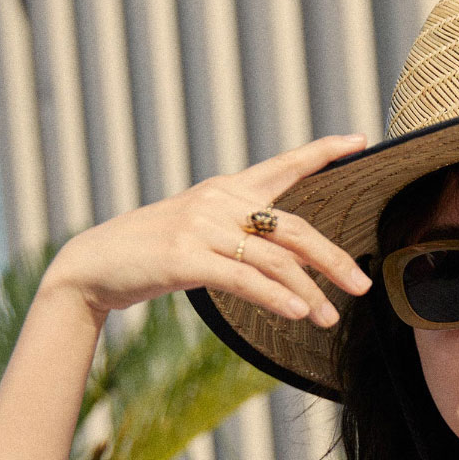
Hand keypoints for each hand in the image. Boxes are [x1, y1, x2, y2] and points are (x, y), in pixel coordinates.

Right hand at [42, 133, 372, 325]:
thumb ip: (247, 241)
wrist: (96, 264)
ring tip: (330, 319)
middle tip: (362, 286)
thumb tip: (297, 266)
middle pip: (294, 228)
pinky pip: (244, 279)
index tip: (359, 141)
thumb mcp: (205, 237)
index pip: (283, 166)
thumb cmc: (156, 254)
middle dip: (333, 259)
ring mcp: (201, 227)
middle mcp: (219, 202)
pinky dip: (276, 297)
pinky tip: (298, 313)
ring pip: (274, 260)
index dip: (322, 152)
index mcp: (228, 191)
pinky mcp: (185, 256)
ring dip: (308, 293)